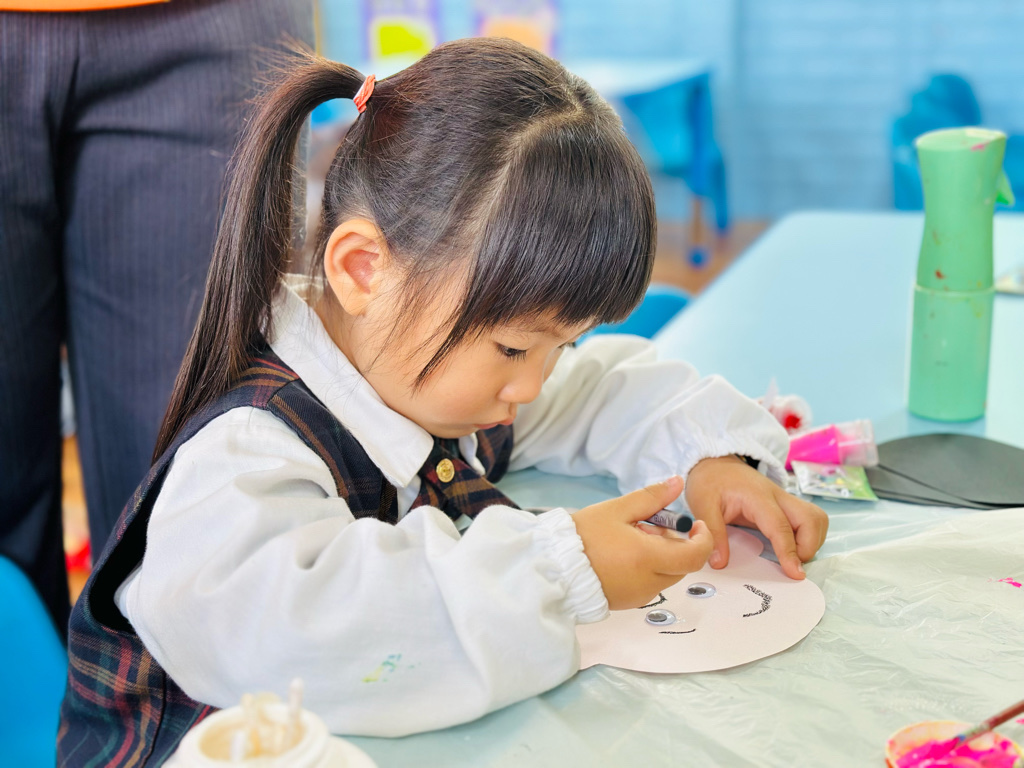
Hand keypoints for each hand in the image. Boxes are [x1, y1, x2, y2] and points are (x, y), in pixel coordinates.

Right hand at [572, 477, 713, 609]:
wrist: (552, 568)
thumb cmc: (582, 536)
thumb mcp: (616, 509)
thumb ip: (651, 497)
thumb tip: (678, 483)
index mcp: (649, 558)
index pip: (696, 555)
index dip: (703, 538)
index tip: (696, 524)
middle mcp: (649, 582)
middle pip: (683, 565)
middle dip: (677, 544)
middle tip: (651, 526)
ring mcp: (639, 596)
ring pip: (667, 576)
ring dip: (662, 557)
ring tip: (633, 540)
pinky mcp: (628, 603)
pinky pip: (650, 585)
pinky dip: (648, 570)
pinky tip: (625, 556)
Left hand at [684, 455, 828, 579]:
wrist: (714, 462)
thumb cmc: (709, 482)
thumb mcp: (703, 506)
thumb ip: (714, 534)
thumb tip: (720, 563)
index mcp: (758, 497)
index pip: (781, 526)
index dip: (790, 551)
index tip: (796, 573)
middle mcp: (778, 496)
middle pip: (812, 519)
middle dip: (809, 546)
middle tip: (791, 563)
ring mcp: (785, 499)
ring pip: (816, 519)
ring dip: (812, 541)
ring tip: (791, 555)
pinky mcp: (786, 505)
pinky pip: (809, 520)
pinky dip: (807, 536)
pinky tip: (790, 546)